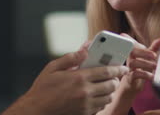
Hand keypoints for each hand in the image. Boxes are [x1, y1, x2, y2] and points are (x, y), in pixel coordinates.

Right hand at [2, 48, 128, 114]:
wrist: (37, 110)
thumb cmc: (43, 88)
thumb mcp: (52, 68)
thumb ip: (70, 58)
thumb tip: (84, 50)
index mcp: (78, 77)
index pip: (106, 71)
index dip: (117, 68)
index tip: (123, 68)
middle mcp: (85, 92)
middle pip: (111, 85)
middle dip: (115, 80)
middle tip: (114, 76)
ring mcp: (86, 105)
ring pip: (108, 97)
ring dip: (110, 91)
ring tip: (104, 86)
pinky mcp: (85, 114)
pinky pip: (101, 107)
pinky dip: (102, 101)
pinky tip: (96, 96)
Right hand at [120, 34, 159, 93]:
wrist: (132, 86)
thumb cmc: (139, 69)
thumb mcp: (147, 58)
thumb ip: (153, 48)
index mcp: (132, 51)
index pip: (130, 42)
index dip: (131, 39)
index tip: (141, 39)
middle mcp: (129, 58)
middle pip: (132, 51)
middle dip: (144, 52)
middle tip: (155, 55)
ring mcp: (128, 68)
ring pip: (133, 63)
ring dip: (146, 64)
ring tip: (156, 66)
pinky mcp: (129, 78)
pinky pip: (135, 74)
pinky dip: (145, 74)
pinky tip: (153, 76)